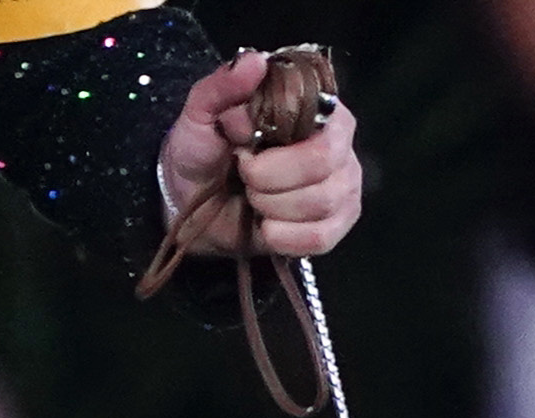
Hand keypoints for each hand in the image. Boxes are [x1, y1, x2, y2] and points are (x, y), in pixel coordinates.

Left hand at [160, 50, 362, 259]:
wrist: (192, 203)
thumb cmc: (202, 151)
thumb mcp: (201, 113)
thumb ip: (224, 86)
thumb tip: (254, 62)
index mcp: (314, 107)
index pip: (321, 127)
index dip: (276, 145)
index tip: (242, 148)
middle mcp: (339, 144)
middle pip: (323, 165)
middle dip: (270, 178)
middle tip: (244, 176)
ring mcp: (343, 187)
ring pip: (321, 204)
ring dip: (272, 207)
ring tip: (253, 198)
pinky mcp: (336, 226)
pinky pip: (320, 238)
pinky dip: (284, 237)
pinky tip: (266, 227)